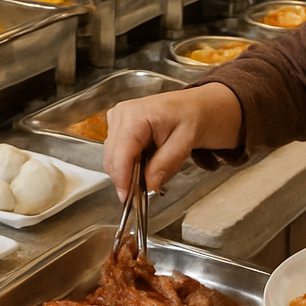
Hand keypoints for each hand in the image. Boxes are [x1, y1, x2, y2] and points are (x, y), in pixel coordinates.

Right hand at [102, 83, 244, 199]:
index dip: (122, 177)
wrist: (192, 108)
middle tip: (148, 188)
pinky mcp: (116, 127)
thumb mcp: (185, 142)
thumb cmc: (190, 118)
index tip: (126, 197)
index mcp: (136, 115)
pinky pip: (116, 154)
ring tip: (153, 167)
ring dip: (129, 170)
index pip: (121, 153)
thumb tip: (149, 184)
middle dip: (128, 177)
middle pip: (113, 158)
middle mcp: (121, 115)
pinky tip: (146, 159)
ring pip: (112, 158)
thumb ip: (166, 163)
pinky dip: (129, 164)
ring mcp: (116, 120)